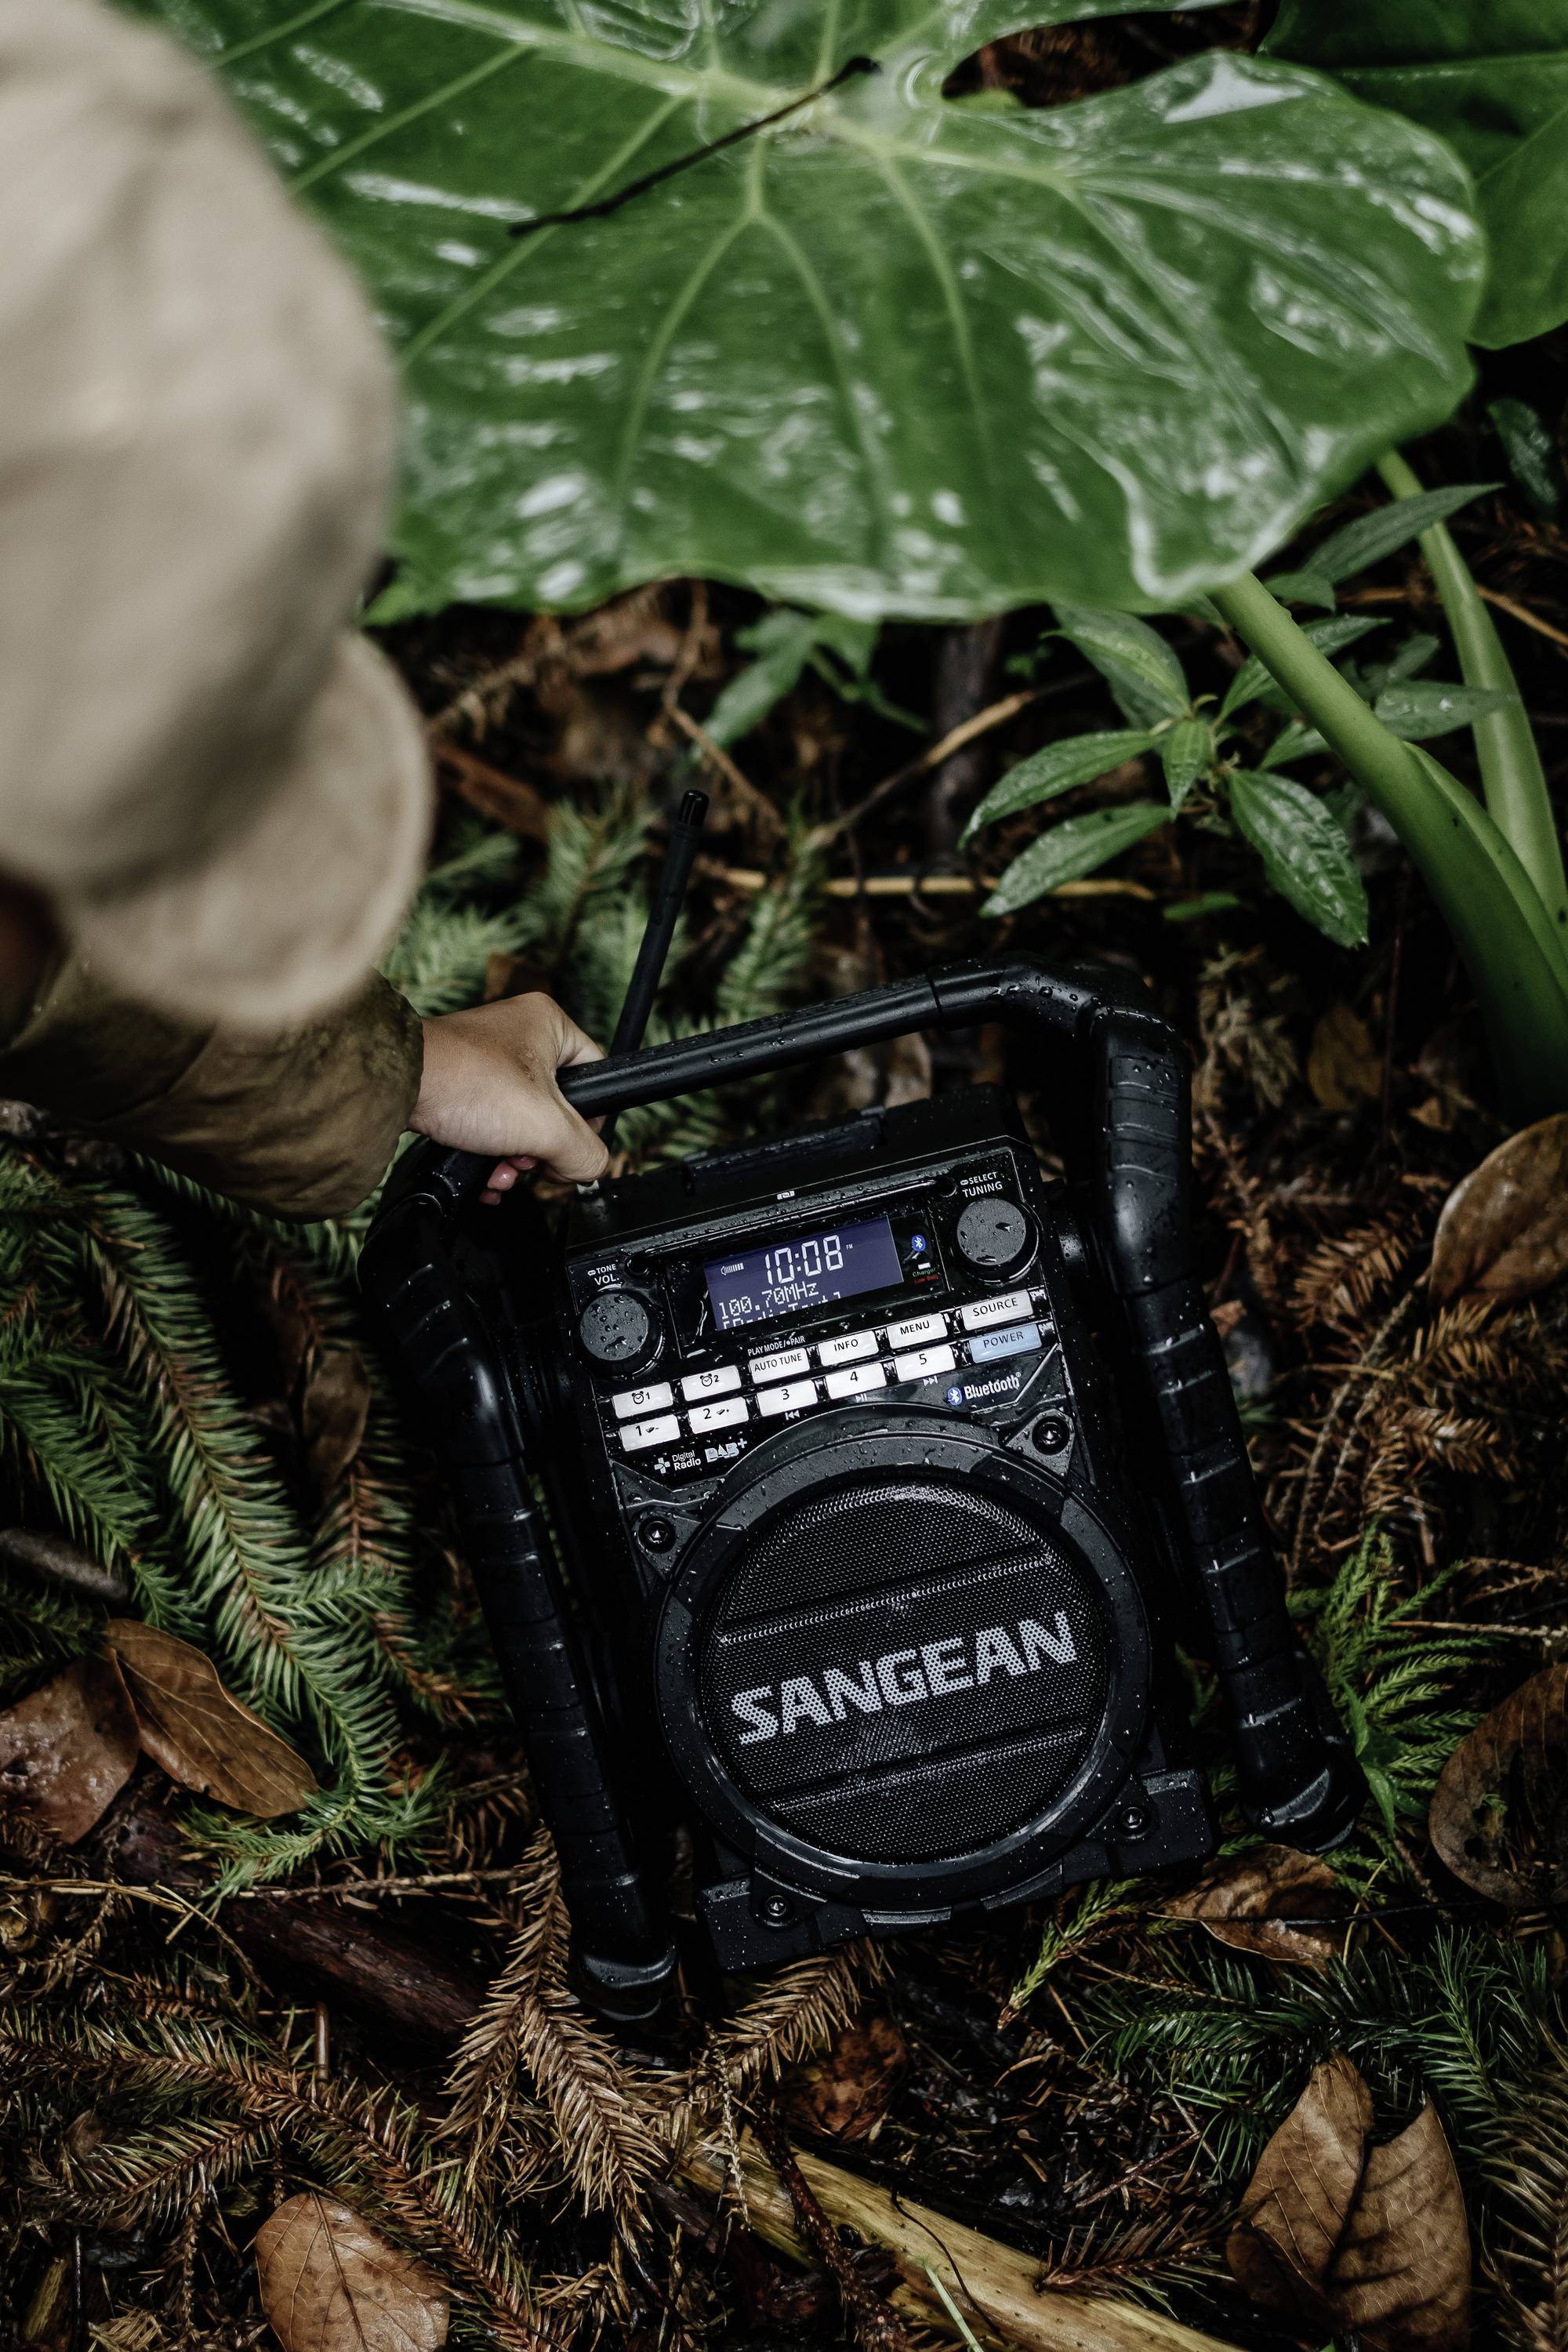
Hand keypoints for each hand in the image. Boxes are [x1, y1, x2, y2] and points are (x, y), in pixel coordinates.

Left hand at [412, 994, 608, 1199]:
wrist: (394, 1088)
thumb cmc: (463, 1082)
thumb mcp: (546, 1126)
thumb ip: (585, 1152)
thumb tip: (591, 1167)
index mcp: (550, 1024)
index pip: (596, 1078)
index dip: (589, 1122)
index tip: (570, 1148)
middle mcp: (520, 1035)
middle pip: (557, 1107)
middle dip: (542, 1148)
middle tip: (529, 1159)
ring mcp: (487, 1059)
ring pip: (523, 1121)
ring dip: (516, 1157)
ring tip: (501, 1168)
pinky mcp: (461, 1084)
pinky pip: (492, 1124)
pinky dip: (491, 1153)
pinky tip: (482, 1169)